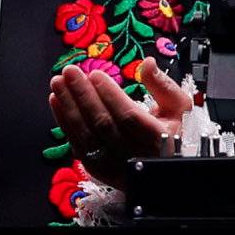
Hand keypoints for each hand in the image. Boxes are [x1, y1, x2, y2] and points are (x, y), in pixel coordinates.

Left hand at [48, 55, 190, 189]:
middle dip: (83, 95)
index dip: (110, 95)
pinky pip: (78, 144)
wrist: (164, 171)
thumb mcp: (178, 109)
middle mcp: (135, 155)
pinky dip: (65, 122)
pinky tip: (56, 101)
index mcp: (158, 139)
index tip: (96, 75)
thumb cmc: (170, 133)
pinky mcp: (99, 169)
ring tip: (58, 82)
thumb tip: (148, 63)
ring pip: (87, 135)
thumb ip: (163, 86)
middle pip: (104, 124)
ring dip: (69, 106)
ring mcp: (115, 165)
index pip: (129, 116)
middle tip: (70, 72)